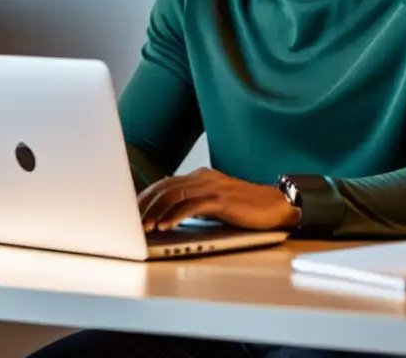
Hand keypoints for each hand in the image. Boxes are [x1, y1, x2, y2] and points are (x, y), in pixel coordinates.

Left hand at [137, 167, 299, 232]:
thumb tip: (168, 218)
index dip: (145, 197)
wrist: (276, 206)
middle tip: (130, 223)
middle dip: (145, 205)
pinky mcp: (222, 199)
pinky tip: (166, 227)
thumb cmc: (244, 208)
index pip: (165, 183)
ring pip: (175, 195)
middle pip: (165, 187)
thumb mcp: (214, 204)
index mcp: (200, 176)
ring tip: (145, 228)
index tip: (130, 212)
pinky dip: (176, 216)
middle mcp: (203, 177)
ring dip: (157, 212)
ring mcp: (213, 186)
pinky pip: (193, 206)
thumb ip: (194, 205)